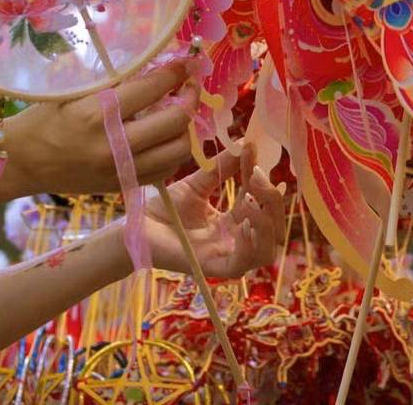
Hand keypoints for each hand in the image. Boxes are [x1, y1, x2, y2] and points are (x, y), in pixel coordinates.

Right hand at [0, 62, 197, 195]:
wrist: (19, 162)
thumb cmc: (43, 119)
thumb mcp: (76, 92)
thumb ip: (116, 83)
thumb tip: (156, 66)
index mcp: (98, 113)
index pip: (153, 87)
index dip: (178, 71)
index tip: (191, 60)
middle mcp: (113, 145)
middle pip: (176, 120)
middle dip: (191, 97)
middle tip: (189, 85)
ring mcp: (120, 170)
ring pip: (178, 150)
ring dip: (187, 128)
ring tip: (180, 111)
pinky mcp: (121, 186)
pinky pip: (164, 171)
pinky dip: (172, 152)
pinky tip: (166, 137)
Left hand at [143, 141, 285, 279]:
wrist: (138, 224)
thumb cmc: (166, 207)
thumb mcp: (200, 182)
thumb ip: (224, 167)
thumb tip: (247, 143)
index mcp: (235, 222)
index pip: (264, 205)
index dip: (265, 181)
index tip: (253, 154)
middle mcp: (236, 241)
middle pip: (275, 231)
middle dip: (273, 201)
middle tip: (256, 176)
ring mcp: (226, 256)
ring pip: (267, 252)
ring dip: (266, 224)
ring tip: (250, 201)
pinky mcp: (212, 268)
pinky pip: (243, 264)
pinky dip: (248, 243)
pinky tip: (241, 223)